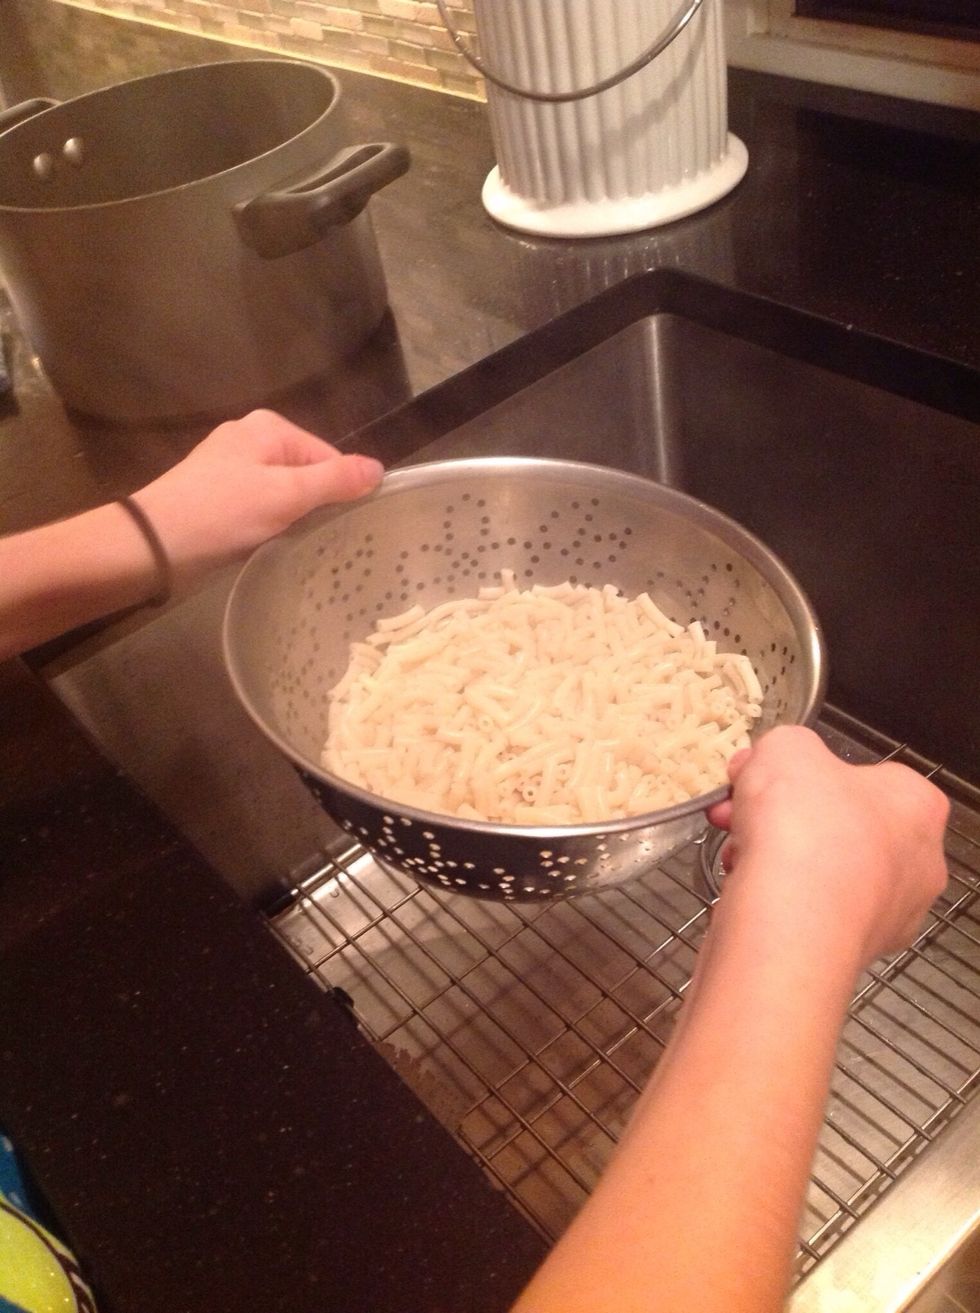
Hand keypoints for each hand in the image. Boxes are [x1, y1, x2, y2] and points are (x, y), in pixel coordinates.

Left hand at [133, 409, 383, 581]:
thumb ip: (335, 481)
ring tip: (288, 544)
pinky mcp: (217, 493)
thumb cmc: (222, 514)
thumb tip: (379, 468)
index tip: (338, 527)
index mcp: (269, 427)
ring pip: (284, 492)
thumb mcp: (286, 496)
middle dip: (313, 506)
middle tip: (313, 539)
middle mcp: (250, 437)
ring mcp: (231, 466)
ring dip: (290, 518)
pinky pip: (260, 505)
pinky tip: (263, 544)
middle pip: (307, 474)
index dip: (338, 492)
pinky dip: (267, 524)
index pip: (328, 458)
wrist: (153, 546)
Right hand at [706, 726, 948, 964]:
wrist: (789, 922)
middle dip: (778, 815)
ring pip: (818, 871)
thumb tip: (769, 765)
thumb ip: (785, 747)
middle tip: (736, 810)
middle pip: (835, 825)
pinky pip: (807, 912)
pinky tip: (743, 888)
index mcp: (917, 805)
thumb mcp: (785, 748)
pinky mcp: (850, 952)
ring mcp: (887, 915)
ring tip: (734, 850)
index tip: (762, 777)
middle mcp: (916, 864)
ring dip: (771, 855)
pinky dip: (775, 897)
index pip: (863, 777)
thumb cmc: (803, 826)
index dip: (803, 772)